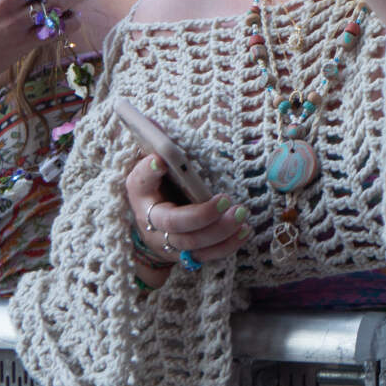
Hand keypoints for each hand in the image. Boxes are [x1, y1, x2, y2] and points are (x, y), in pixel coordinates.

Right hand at [123, 153, 247, 273]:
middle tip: (225, 199)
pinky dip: (227, 245)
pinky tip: (244, 231)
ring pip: (191, 243)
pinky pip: (206, 256)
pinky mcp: (184, 255)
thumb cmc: (160, 189)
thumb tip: (164, 129)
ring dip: (219, 231)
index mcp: (143, 193)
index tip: (159, 160)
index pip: (140, 181)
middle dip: (201, 214)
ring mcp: (166, 242)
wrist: (151, 227)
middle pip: (172, 223)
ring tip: (240, 214)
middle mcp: (150, 221)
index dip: (148, 172)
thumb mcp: (157, 171)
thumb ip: (165, 156)